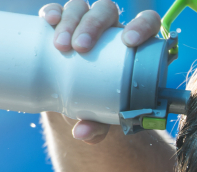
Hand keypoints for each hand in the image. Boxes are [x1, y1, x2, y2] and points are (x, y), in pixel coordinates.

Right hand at [39, 1, 161, 143]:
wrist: (84, 103)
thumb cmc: (106, 106)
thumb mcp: (108, 116)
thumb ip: (100, 125)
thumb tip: (81, 134)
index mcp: (137, 45)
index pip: (148, 22)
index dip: (142, 25)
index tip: (130, 42)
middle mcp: (114, 29)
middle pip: (108, 11)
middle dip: (93, 24)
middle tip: (80, 48)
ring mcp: (88, 24)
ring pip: (82, 7)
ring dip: (71, 20)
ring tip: (60, 46)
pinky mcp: (65, 25)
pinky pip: (58, 10)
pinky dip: (53, 12)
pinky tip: (48, 21)